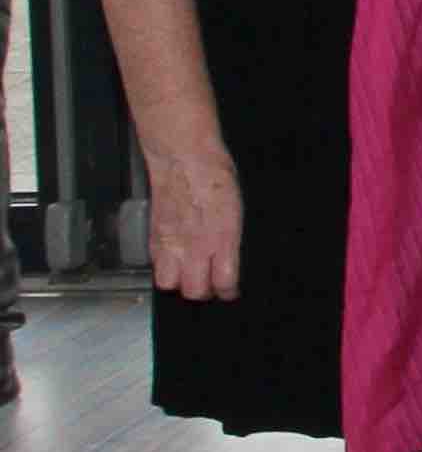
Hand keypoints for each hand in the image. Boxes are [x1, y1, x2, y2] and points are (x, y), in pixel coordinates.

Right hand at [145, 138, 242, 300]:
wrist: (184, 159)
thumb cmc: (215, 177)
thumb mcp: (237, 210)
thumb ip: (233, 239)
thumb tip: (233, 259)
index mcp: (222, 239)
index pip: (224, 282)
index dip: (228, 292)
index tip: (231, 292)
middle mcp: (195, 246)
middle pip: (194, 291)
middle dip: (204, 292)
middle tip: (210, 285)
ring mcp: (171, 243)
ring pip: (169, 284)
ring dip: (180, 284)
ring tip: (190, 276)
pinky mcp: (154, 237)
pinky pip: (156, 266)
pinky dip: (165, 268)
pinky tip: (175, 260)